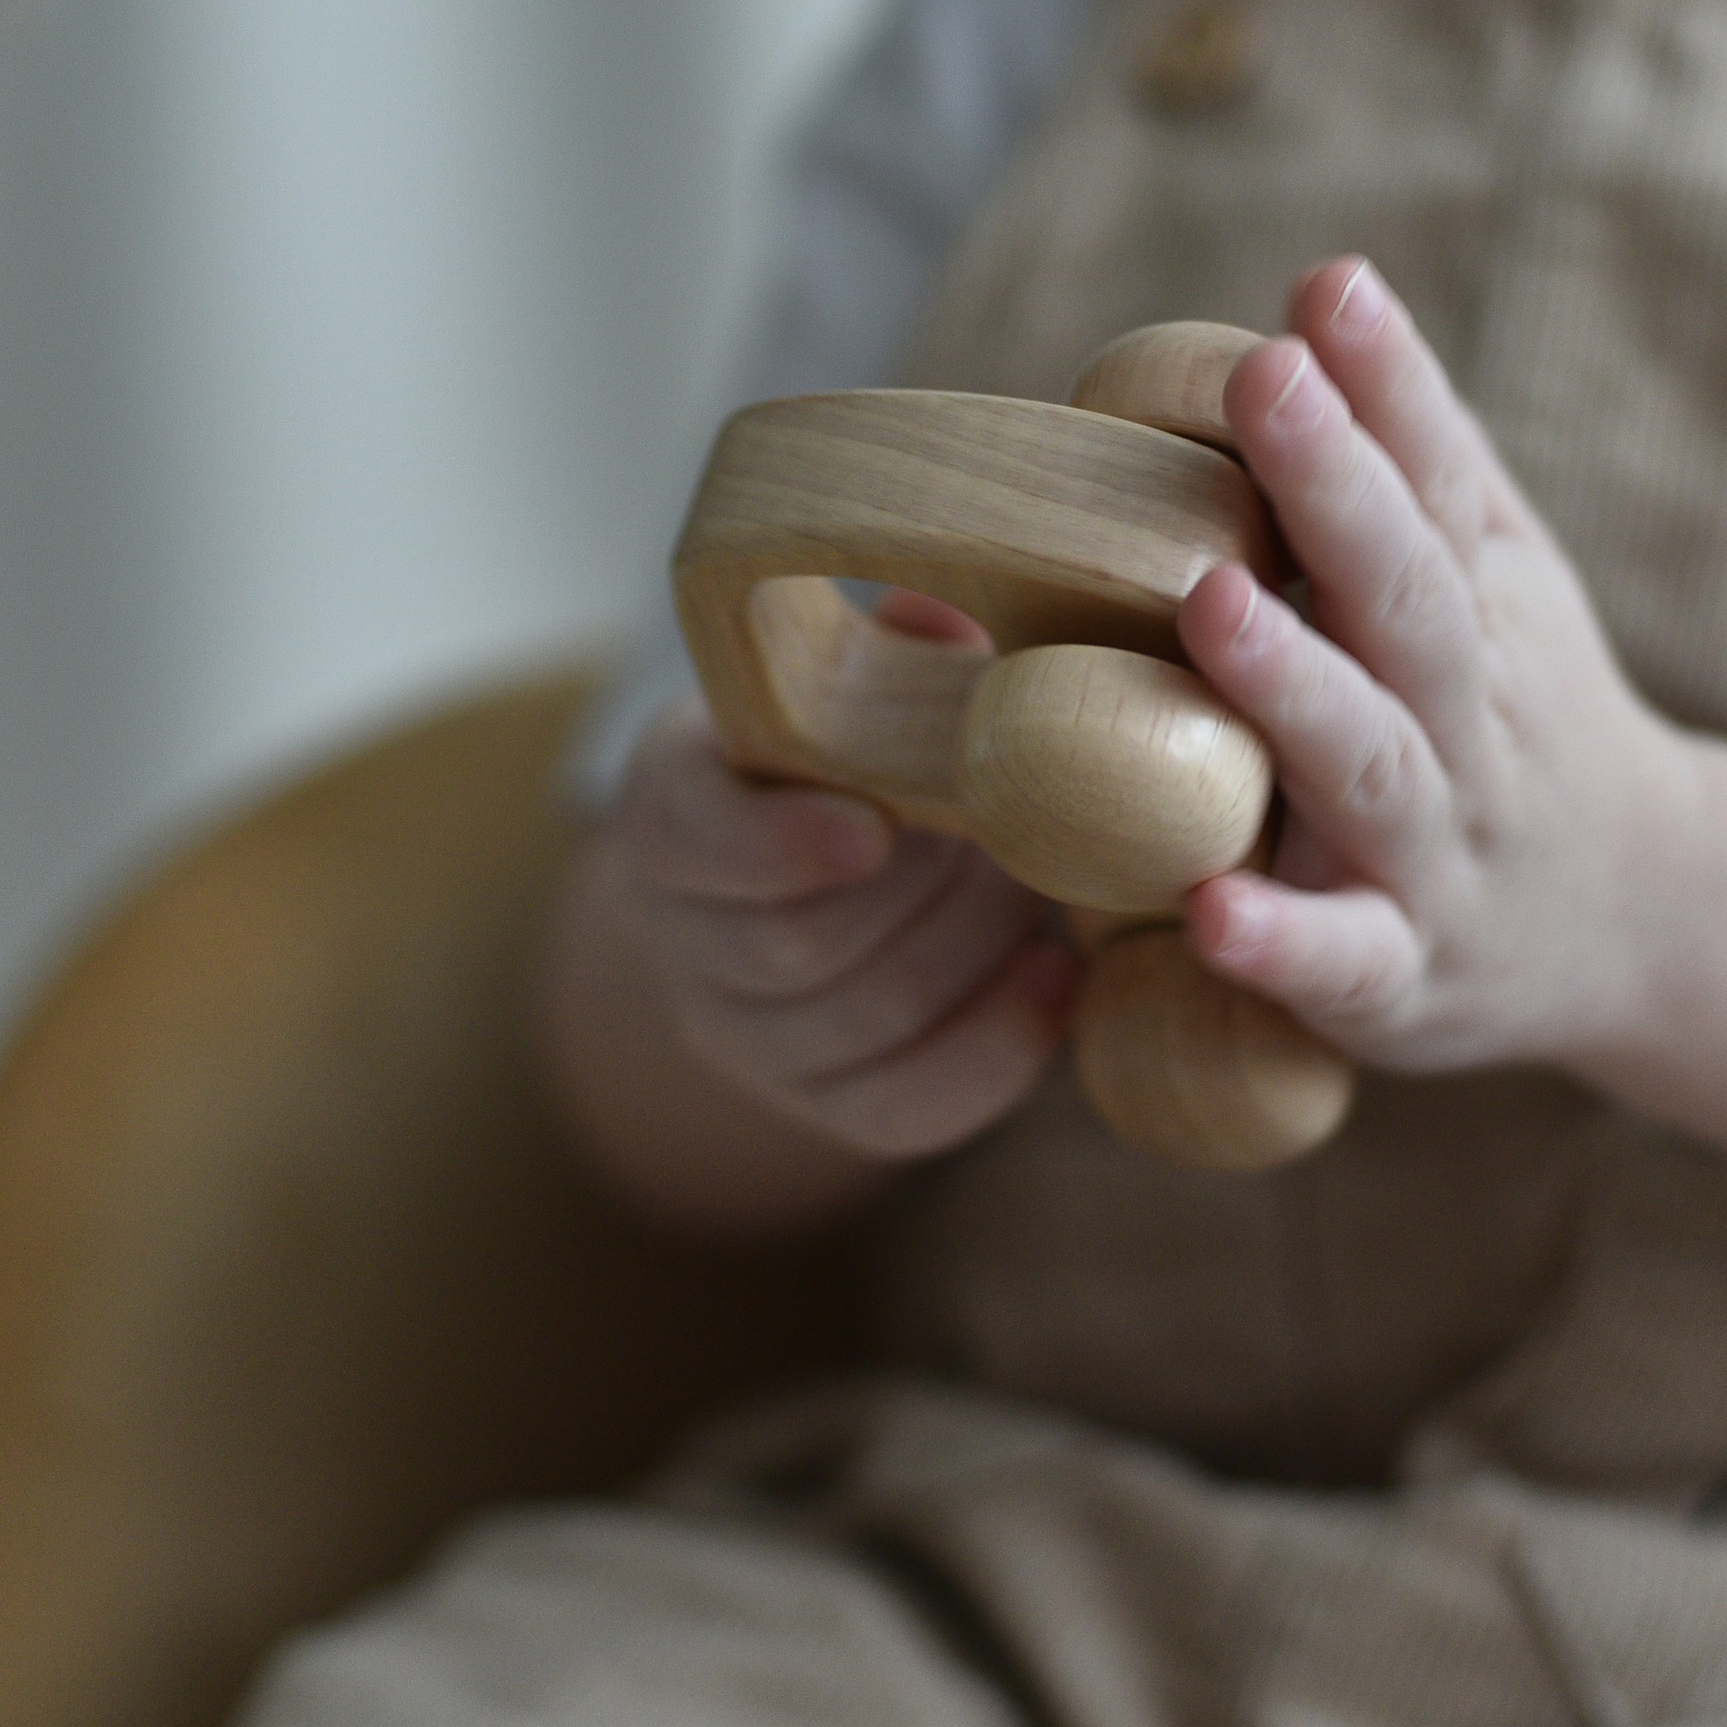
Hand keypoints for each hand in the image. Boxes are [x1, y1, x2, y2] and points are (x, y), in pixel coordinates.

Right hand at [600, 600, 1080, 1165]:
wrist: (838, 878)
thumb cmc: (861, 751)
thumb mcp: (858, 680)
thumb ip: (900, 649)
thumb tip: (945, 617)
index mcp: (672, 809)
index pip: (684, 841)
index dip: (773, 845)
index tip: (870, 826)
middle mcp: (686, 938)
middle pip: (792, 948)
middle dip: (920, 889)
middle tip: (1006, 828)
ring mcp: (750, 1037)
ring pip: (861, 1024)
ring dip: (971, 950)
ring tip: (1039, 886)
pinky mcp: (828, 1105)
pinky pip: (903, 1109)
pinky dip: (994, 1048)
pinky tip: (1054, 978)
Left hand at [1175, 257, 1697, 1077]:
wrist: (1653, 918)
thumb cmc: (1524, 713)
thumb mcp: (1502, 578)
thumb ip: (1422, 450)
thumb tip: (1327, 283)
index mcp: (1486, 610)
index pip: (1442, 483)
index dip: (1389, 385)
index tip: (1326, 289)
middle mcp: (1470, 720)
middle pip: (1410, 598)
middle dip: (1338, 489)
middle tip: (1268, 382)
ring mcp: (1440, 850)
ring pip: (1373, 764)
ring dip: (1294, 685)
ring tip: (1213, 605)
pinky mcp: (1405, 975)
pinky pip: (1347, 962)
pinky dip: (1285, 942)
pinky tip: (1210, 914)